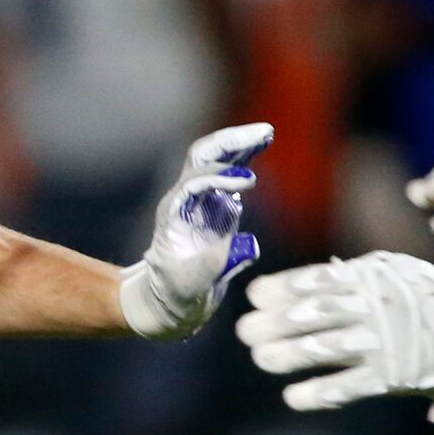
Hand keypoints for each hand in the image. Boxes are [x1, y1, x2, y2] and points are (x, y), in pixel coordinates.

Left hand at [117, 122, 273, 339]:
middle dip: (229, 143)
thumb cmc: (177, 295)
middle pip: (200, 158)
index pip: (194, 184)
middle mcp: (185, 201)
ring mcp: (200, 200)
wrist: (167, 301)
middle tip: (262, 133)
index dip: (219, 177)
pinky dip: (245, 157)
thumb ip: (217, 265)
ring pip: (214, 159)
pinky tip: (263, 143)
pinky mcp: (215, 204)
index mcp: (175, 217)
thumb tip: (248, 244)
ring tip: (266, 133)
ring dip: (238, 144)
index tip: (248, 181)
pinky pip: (228, 172)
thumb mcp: (193, 286)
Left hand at [237, 253, 433, 425]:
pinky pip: (344, 387)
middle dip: (272, 324)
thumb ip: (344, 277)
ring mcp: (380, 343)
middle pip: (309, 315)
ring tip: (261, 359)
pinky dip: (315, 393)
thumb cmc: (417, 298)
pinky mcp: (389, 377)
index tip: (254, 298)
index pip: (313, 281)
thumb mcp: (388, 273)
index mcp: (367, 279)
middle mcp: (370, 308)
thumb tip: (286, 288)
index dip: (279, 290)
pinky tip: (292, 397)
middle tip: (246, 332)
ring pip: (320, 350)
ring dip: (284, 356)